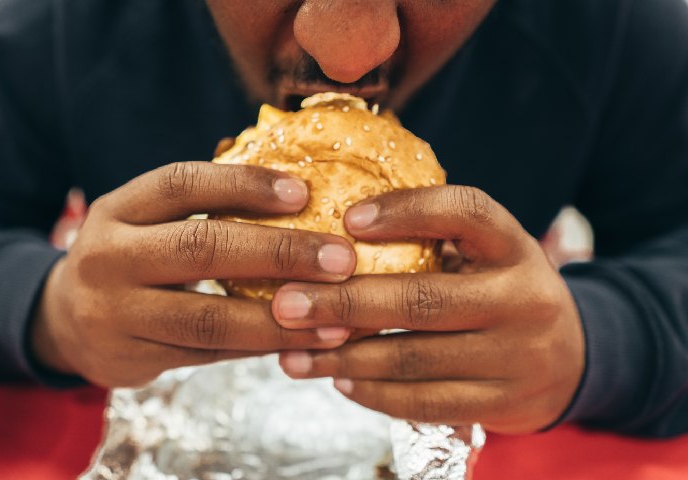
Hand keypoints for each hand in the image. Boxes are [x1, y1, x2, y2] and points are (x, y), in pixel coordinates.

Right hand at [31, 162, 355, 386]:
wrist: (64, 319)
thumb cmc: (130, 256)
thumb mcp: (146, 220)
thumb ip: (202, 208)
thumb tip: (301, 197)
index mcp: (118, 209)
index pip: (181, 184)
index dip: (243, 185)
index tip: (303, 192)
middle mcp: (109, 257)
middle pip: (200, 248)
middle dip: (279, 253)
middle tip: (342, 259)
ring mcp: (116, 314)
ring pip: (208, 318)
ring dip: (280, 319)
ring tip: (336, 317)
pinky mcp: (133, 359)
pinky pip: (209, 355)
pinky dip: (259, 347)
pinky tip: (301, 341)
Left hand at [272, 185, 584, 433]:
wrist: (572, 359)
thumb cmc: (502, 293)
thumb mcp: (486, 256)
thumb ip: (433, 243)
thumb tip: (334, 236)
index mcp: (514, 247)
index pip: (466, 213)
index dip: (407, 211)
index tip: (347, 218)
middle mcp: (522, 299)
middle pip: (422, 299)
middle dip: (344, 303)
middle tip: (286, 304)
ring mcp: (516, 356)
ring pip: (414, 359)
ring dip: (344, 358)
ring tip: (293, 353)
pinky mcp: (503, 403)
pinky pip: (425, 402)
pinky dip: (373, 393)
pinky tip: (338, 380)